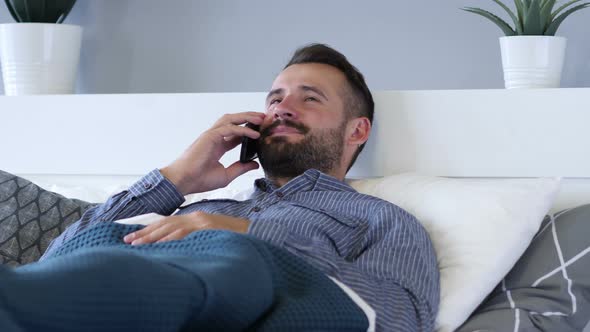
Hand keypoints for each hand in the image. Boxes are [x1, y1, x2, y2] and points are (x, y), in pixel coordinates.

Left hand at [123, 212, 249, 244]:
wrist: (257, 232)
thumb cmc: (237, 237)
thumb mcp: (213, 234)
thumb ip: (198, 236)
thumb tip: (182, 245)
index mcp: (198, 218)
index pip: (170, 222)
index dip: (152, 228)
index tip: (137, 235)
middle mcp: (198, 217)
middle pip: (166, 224)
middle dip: (146, 232)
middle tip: (128, 240)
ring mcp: (202, 222)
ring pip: (171, 228)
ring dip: (152, 236)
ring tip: (136, 244)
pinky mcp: (207, 228)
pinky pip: (184, 234)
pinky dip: (169, 239)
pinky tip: (157, 245)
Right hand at [161, 112, 265, 195]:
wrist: (183, 182)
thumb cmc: (199, 180)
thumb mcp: (226, 175)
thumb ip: (241, 168)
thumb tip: (255, 164)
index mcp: (218, 146)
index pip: (235, 133)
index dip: (249, 130)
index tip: (262, 131)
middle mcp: (215, 138)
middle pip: (234, 121)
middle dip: (249, 118)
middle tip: (264, 118)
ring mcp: (211, 136)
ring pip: (231, 119)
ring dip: (246, 117)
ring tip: (260, 119)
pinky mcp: (209, 137)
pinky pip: (229, 128)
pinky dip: (242, 129)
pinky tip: (253, 134)